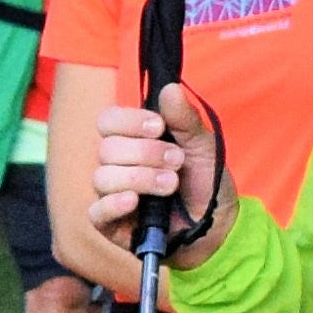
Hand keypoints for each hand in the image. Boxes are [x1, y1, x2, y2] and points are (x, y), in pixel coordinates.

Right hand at [81, 88, 228, 254]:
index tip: (159, 127)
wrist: (216, 224)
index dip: (130, 121)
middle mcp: (117, 165)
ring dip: (141, 178)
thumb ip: (184, 118)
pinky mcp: (110, 224)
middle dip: (146, 154)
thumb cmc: (205, 182)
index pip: (108, 121)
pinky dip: (114, 204)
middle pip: (107, 149)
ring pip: (103, 178)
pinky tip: (135, 202)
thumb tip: (170, 88)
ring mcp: (111, 194)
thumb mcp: (202, 145)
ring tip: (171, 186)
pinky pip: (96, 212)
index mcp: (131, 141)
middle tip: (177, 162)